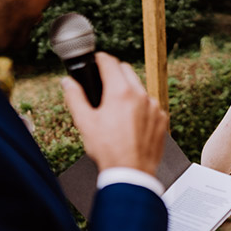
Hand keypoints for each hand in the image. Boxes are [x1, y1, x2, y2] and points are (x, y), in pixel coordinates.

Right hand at [62, 53, 167, 173]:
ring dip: (128, 91)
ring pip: (140, 88)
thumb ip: (75, 97)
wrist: (131, 172)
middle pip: (127, 71)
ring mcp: (154, 107)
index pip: (110, 62)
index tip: (96, 60)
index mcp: (120, 92)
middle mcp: (141, 95)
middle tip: (103, 83)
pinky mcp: (162, 118)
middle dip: (114, 72)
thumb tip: (68, 83)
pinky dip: (141, 107)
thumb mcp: (85, 122)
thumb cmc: (108, 150)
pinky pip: (150, 105)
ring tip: (116, 108)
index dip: (100, 59)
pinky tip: (131, 121)